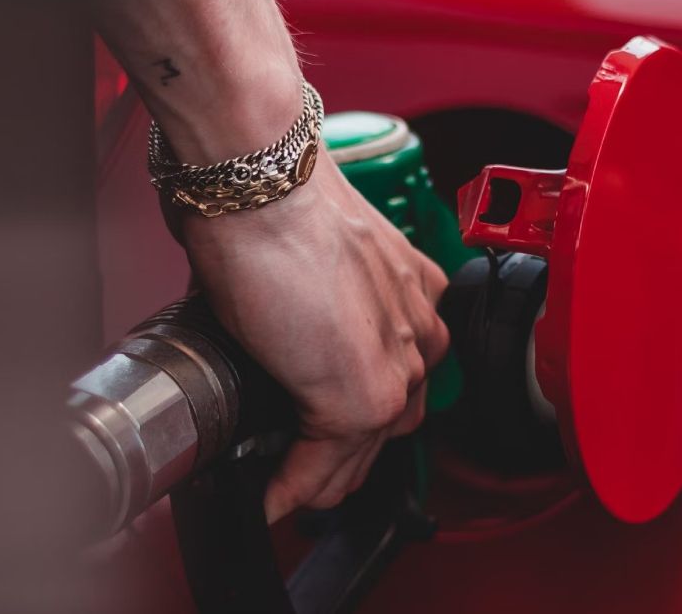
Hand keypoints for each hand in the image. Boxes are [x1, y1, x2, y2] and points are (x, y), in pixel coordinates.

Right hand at [178, 149, 449, 523]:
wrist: (263, 186)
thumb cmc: (277, 203)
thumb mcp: (319, 261)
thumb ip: (321, 302)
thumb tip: (281, 327)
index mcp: (415, 295)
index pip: (397, 377)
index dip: (359, 412)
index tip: (325, 429)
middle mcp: (418, 334)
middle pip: (390, 422)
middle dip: (345, 452)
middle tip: (300, 465)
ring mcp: (398, 368)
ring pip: (366, 451)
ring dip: (323, 475)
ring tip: (285, 488)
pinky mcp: (360, 397)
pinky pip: (327, 463)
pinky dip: (291, 486)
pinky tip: (268, 495)